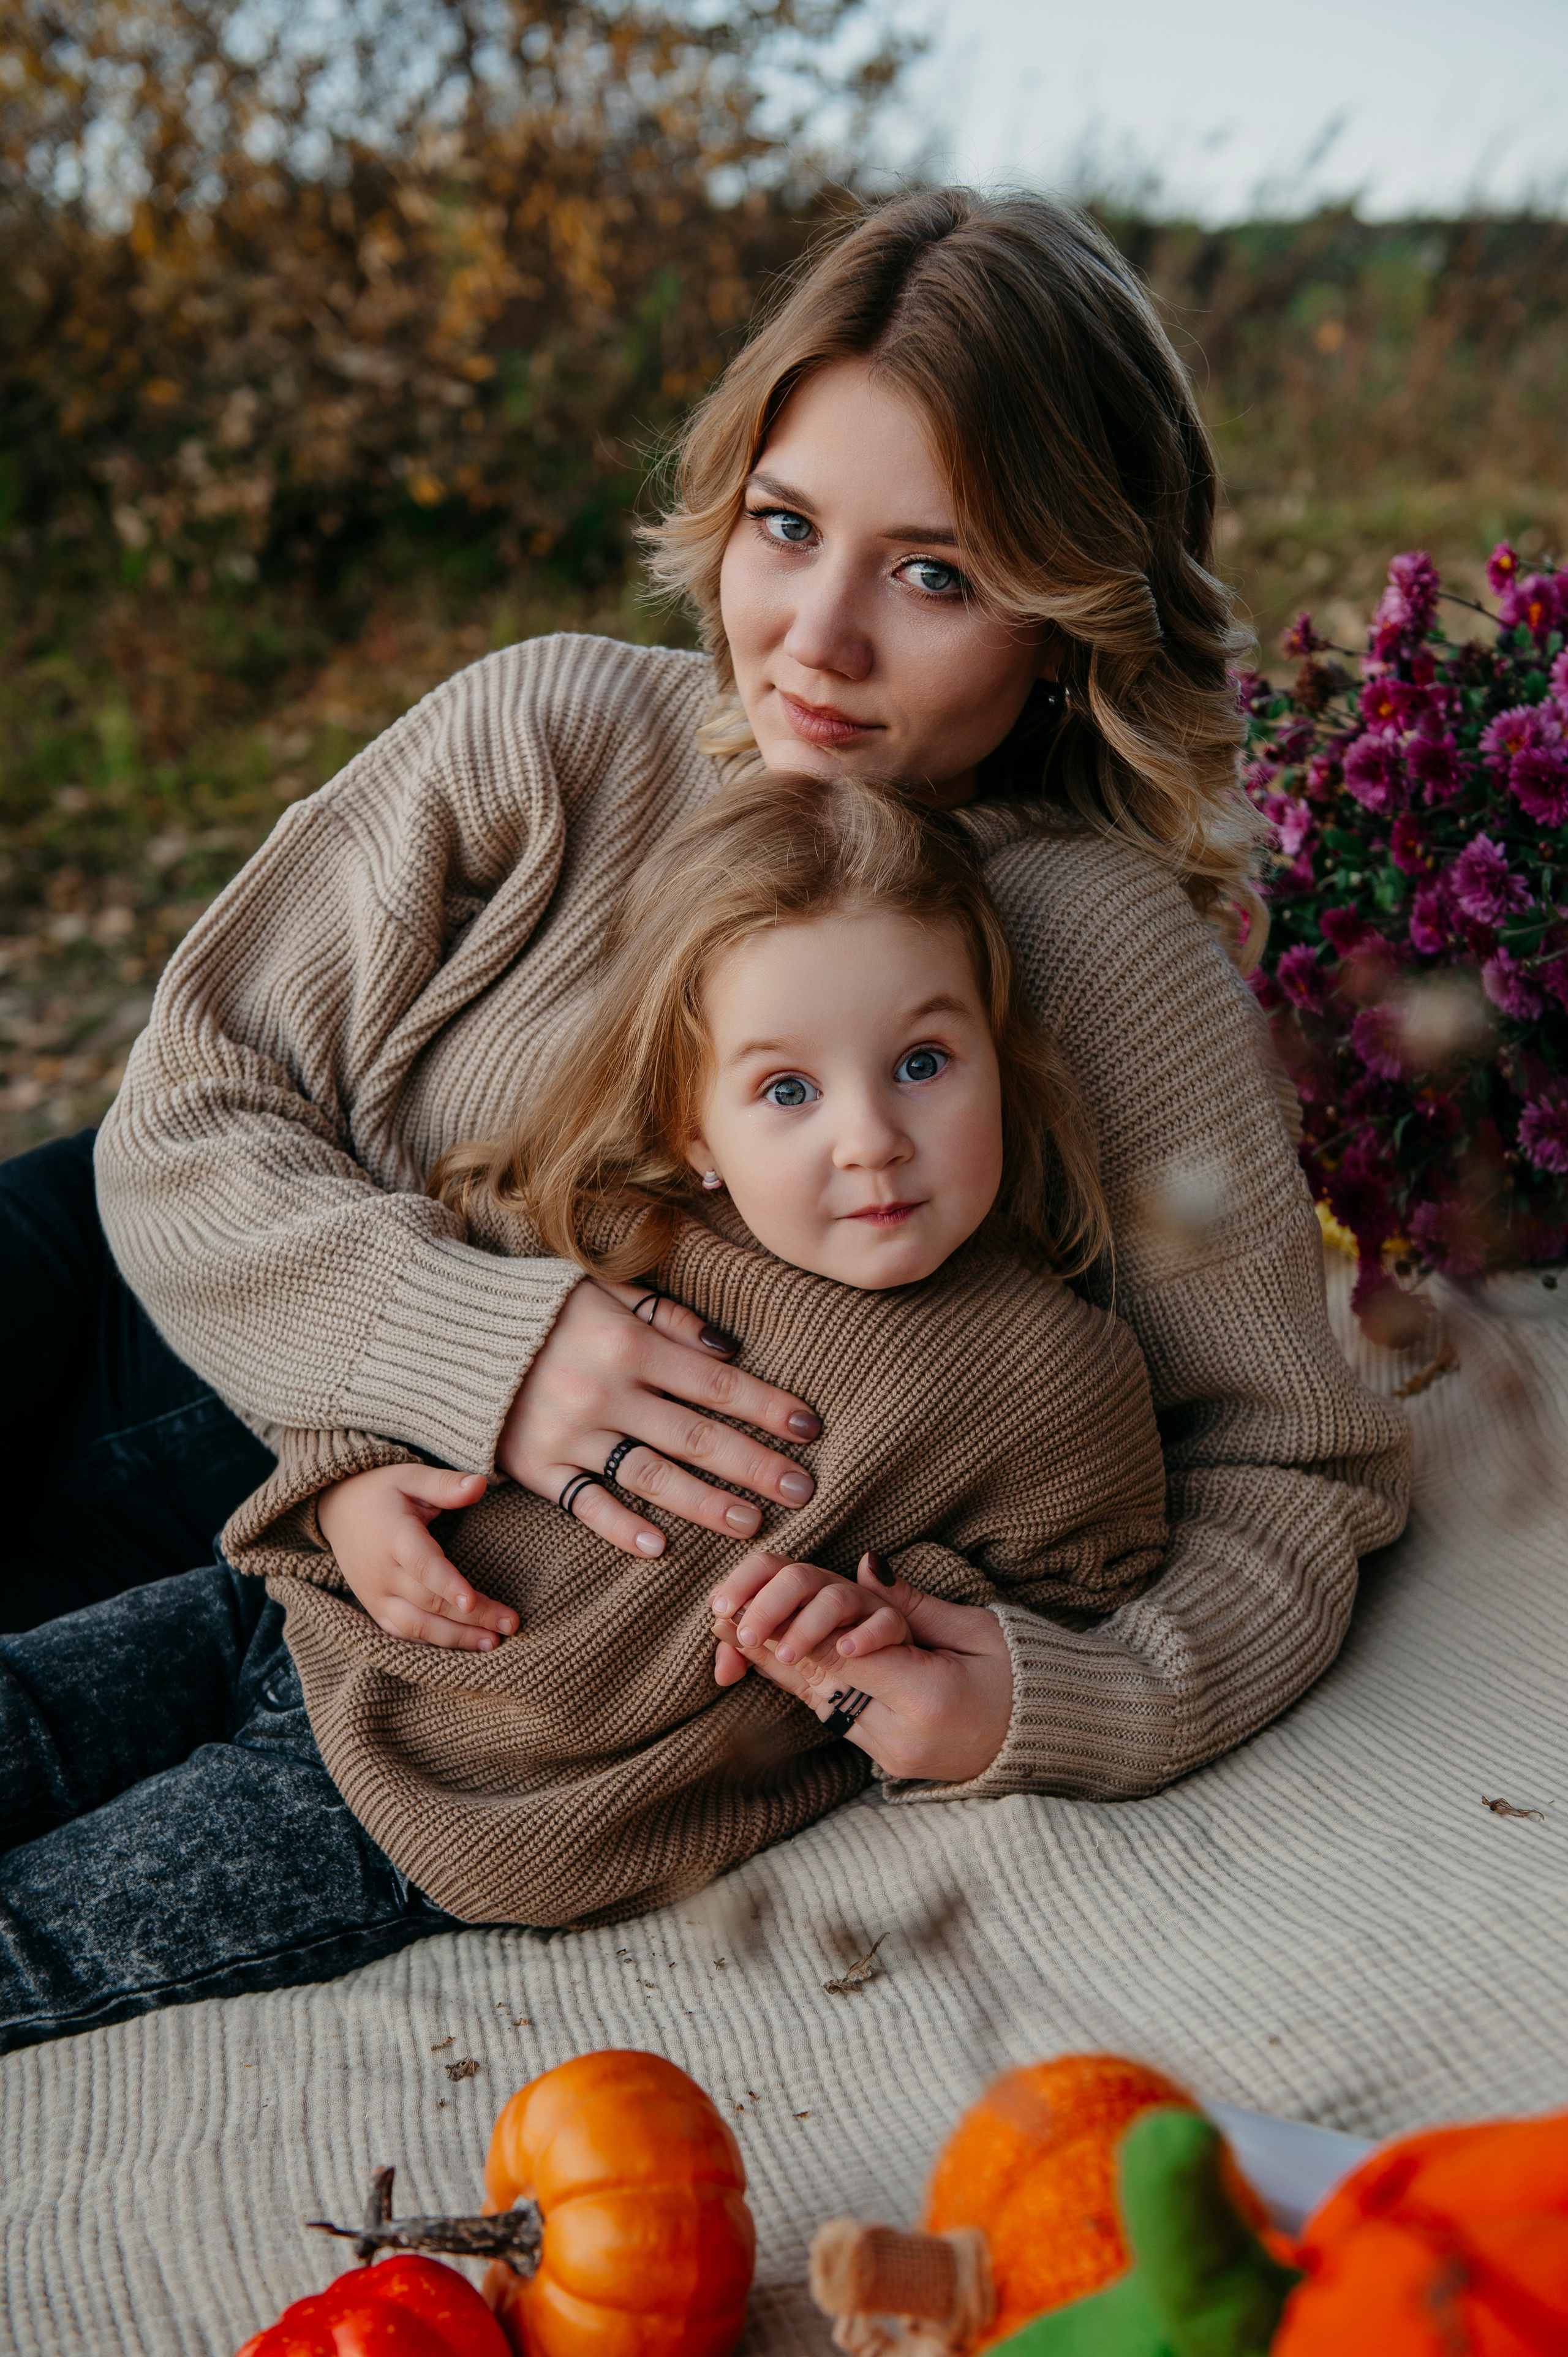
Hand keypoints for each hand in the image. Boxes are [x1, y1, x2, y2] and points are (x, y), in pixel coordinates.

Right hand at [317, 1464, 515, 1650]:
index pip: (421, 1565)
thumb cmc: (382, 1492)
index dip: (447, 1584)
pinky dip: (432, 1643)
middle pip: (428, 1601)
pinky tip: (464, 1645)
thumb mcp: (411, 1477)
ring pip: (416, 1626)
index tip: (472, 1600)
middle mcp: (382, 1572)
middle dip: (471, 1616)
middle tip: (510, 1624)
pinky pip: (403, 1633)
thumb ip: (445, 1485)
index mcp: (393, 1536)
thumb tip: (481, 1484)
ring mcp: (375, 1595)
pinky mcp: (375, 1609)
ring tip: (493, 1642)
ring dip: (455, 1637)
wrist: (337, 1510)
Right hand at [497, 1276, 821, 1560]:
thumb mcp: (605, 1290)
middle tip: (802, 1490)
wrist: (446, 1330)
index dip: (767, 1406)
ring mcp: (568, 1434)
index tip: (810, 1429)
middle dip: (755, 1465)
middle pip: (697, 1437)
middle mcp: (603, 1392)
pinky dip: (623, 1528)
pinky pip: (585, 1504)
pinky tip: (662, 1548)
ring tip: (753, 1524)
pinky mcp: (535, 1467)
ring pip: (652, 1477)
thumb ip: (667, 1317)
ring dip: (707, 1504)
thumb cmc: (541, 1309)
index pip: (716, 1382)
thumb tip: (728, 1348)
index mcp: (628, 1343)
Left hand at [713, 1551, 1014, 1785]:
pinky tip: (776, 1663)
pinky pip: (840, 1719)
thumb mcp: (974, 1628)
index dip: (791, 1628)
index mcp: (927, 1697)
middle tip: (726, 1619)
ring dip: (778, 1669)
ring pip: (821, 1705)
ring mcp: (895, 1754)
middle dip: (770, 1648)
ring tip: (735, 1637)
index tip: (749, 1607)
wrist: (1059, 1737)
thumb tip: (868, 1568)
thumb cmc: (1028, 1673)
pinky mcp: (892, 1761)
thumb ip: (912, 1605)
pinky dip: (809, 1687)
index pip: (843, 1657)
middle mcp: (901, 1735)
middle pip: (820, 1685)